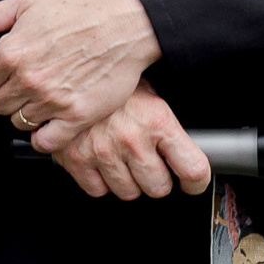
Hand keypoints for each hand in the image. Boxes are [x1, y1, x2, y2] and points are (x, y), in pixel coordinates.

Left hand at [0, 0, 160, 152]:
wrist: (125, 25)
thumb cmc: (79, 11)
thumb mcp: (28, 2)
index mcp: (10, 53)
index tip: (2, 78)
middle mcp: (27, 80)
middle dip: (7, 96)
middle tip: (25, 87)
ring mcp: (52, 100)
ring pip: (19, 122)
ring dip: (27, 113)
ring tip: (42, 99)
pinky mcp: (77, 116)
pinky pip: (46, 142)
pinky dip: (44, 138)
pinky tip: (50, 125)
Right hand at [46, 79, 211, 199]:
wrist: (69, 70)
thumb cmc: (113, 84)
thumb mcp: (150, 96)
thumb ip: (168, 129)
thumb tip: (185, 156)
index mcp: (158, 122)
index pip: (192, 170)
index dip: (195, 183)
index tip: (190, 184)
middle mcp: (132, 139)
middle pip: (158, 188)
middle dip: (155, 179)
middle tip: (147, 163)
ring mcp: (102, 151)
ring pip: (128, 192)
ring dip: (127, 181)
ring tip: (120, 159)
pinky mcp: (75, 158)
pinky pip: (97, 190)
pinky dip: (99, 180)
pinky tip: (99, 162)